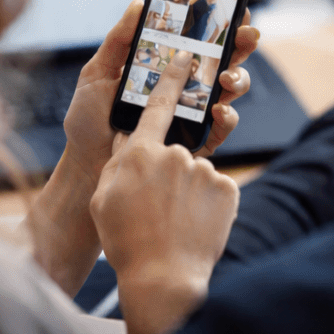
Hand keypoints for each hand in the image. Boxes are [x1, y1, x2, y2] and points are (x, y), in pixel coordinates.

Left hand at [65, 3, 260, 176]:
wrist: (83, 164)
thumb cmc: (89, 119)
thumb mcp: (98, 72)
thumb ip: (119, 39)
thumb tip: (140, 2)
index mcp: (166, 67)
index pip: (201, 41)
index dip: (222, 24)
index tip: (237, 8)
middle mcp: (186, 87)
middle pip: (225, 60)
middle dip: (242, 45)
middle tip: (244, 37)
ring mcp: (194, 114)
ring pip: (230, 91)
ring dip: (237, 79)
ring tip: (225, 78)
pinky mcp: (197, 141)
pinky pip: (223, 128)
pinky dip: (228, 117)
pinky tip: (219, 110)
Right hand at [92, 50, 239, 333]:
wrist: (164, 277)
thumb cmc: (126, 239)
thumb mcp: (106, 196)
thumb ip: (119, 160)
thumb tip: (131, 137)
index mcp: (142, 152)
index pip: (159, 104)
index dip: (173, 77)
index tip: (186, 55)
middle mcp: (177, 154)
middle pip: (176, 150)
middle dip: (169, 171)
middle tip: (157, 202)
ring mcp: (205, 170)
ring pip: (196, 174)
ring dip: (187, 194)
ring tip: (172, 225)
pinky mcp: (228, 189)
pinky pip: (215, 189)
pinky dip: (205, 206)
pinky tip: (192, 227)